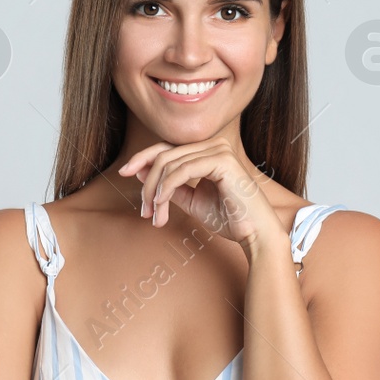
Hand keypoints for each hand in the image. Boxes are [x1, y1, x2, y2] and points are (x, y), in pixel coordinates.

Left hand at [116, 138, 280, 249]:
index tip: (124, 173)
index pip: (167, 148)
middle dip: (147, 183)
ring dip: (156, 192)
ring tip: (154, 215)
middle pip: (164, 155)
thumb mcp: (192, 201)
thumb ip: (169, 186)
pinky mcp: (222, 161)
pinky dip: (166, 188)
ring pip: (169, 164)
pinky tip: (161, 204)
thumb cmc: (229, 219)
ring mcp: (219, 150)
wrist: (255, 234)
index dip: (143, 158)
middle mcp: (214, 145)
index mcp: (208, 151)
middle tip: (144, 210)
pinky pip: (182, 171)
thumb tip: (139, 172)